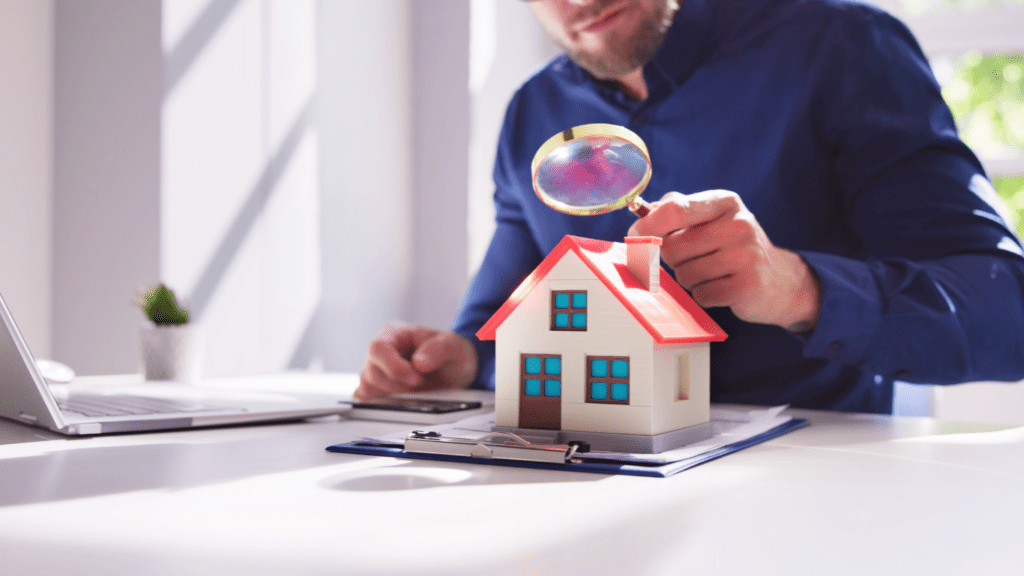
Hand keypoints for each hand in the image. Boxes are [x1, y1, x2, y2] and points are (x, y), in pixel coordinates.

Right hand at [355, 324, 477, 399]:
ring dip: (393, 395)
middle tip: (420, 385)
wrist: (453, 370)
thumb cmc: (449, 353)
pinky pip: (370, 400)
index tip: (416, 379)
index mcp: (394, 334)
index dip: (393, 366)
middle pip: (371, 372)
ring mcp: (377, 372)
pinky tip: (404, 401)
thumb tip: (419, 362)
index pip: (378, 348)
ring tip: (416, 391)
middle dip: (397, 385)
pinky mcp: (378, 390)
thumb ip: (439, 349)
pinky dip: (386, 405)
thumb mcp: (453, 345)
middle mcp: (381, 353)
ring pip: (368, 388)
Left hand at [628, 190, 820, 332]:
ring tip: (712, 273)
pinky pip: (700, 295)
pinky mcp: (746, 285)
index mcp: (725, 202)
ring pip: (684, 274)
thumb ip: (677, 210)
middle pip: (672, 247)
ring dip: (689, 279)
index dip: (646, 227)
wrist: (779, 280)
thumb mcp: (712, 219)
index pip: (674, 210)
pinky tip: (721, 287)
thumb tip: (642, 213)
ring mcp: (745, 255)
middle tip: (693, 259)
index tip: (634, 237)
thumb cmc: (733, 247)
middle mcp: (738, 224)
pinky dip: (704, 295)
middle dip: (672, 259)